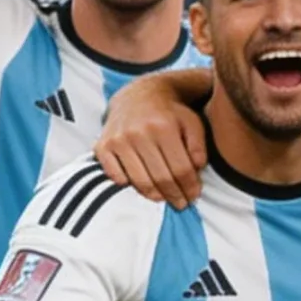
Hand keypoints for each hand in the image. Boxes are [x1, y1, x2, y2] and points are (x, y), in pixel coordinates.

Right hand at [96, 76, 206, 207]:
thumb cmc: (170, 114)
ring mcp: (118, 139)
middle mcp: (139, 132)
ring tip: (164, 199)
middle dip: (174, 195)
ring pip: (139, 180)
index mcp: (164, 126)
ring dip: (154, 195)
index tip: (194, 196)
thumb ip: (198, 146)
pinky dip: (128, 185)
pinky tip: (140, 186)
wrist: (138, 96)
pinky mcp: (102, 146)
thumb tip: (197, 169)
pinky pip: (115, 176)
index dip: (190, 187)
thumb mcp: (192, 122)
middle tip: (181, 204)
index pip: (181, 168)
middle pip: (161, 177)